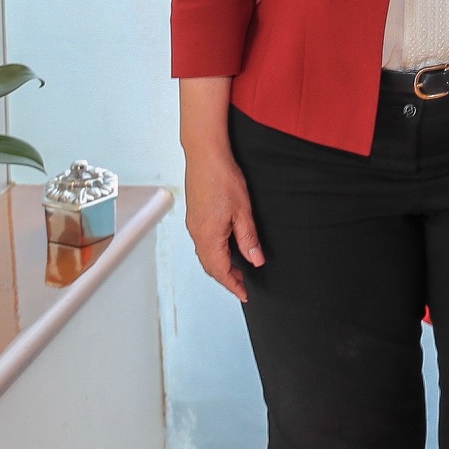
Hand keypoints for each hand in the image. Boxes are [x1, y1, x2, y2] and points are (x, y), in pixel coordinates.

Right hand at [184, 146, 263, 301]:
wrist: (205, 154)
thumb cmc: (223, 178)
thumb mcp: (242, 211)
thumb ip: (248, 238)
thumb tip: (255, 261)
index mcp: (208, 237)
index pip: (220, 271)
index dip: (233, 285)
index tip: (244, 294)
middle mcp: (196, 233)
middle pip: (210, 266)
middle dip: (226, 278)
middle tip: (243, 284)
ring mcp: (193, 224)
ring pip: (205, 254)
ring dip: (220, 265)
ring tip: (237, 268)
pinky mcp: (195, 215)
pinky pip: (203, 242)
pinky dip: (214, 252)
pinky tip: (226, 246)